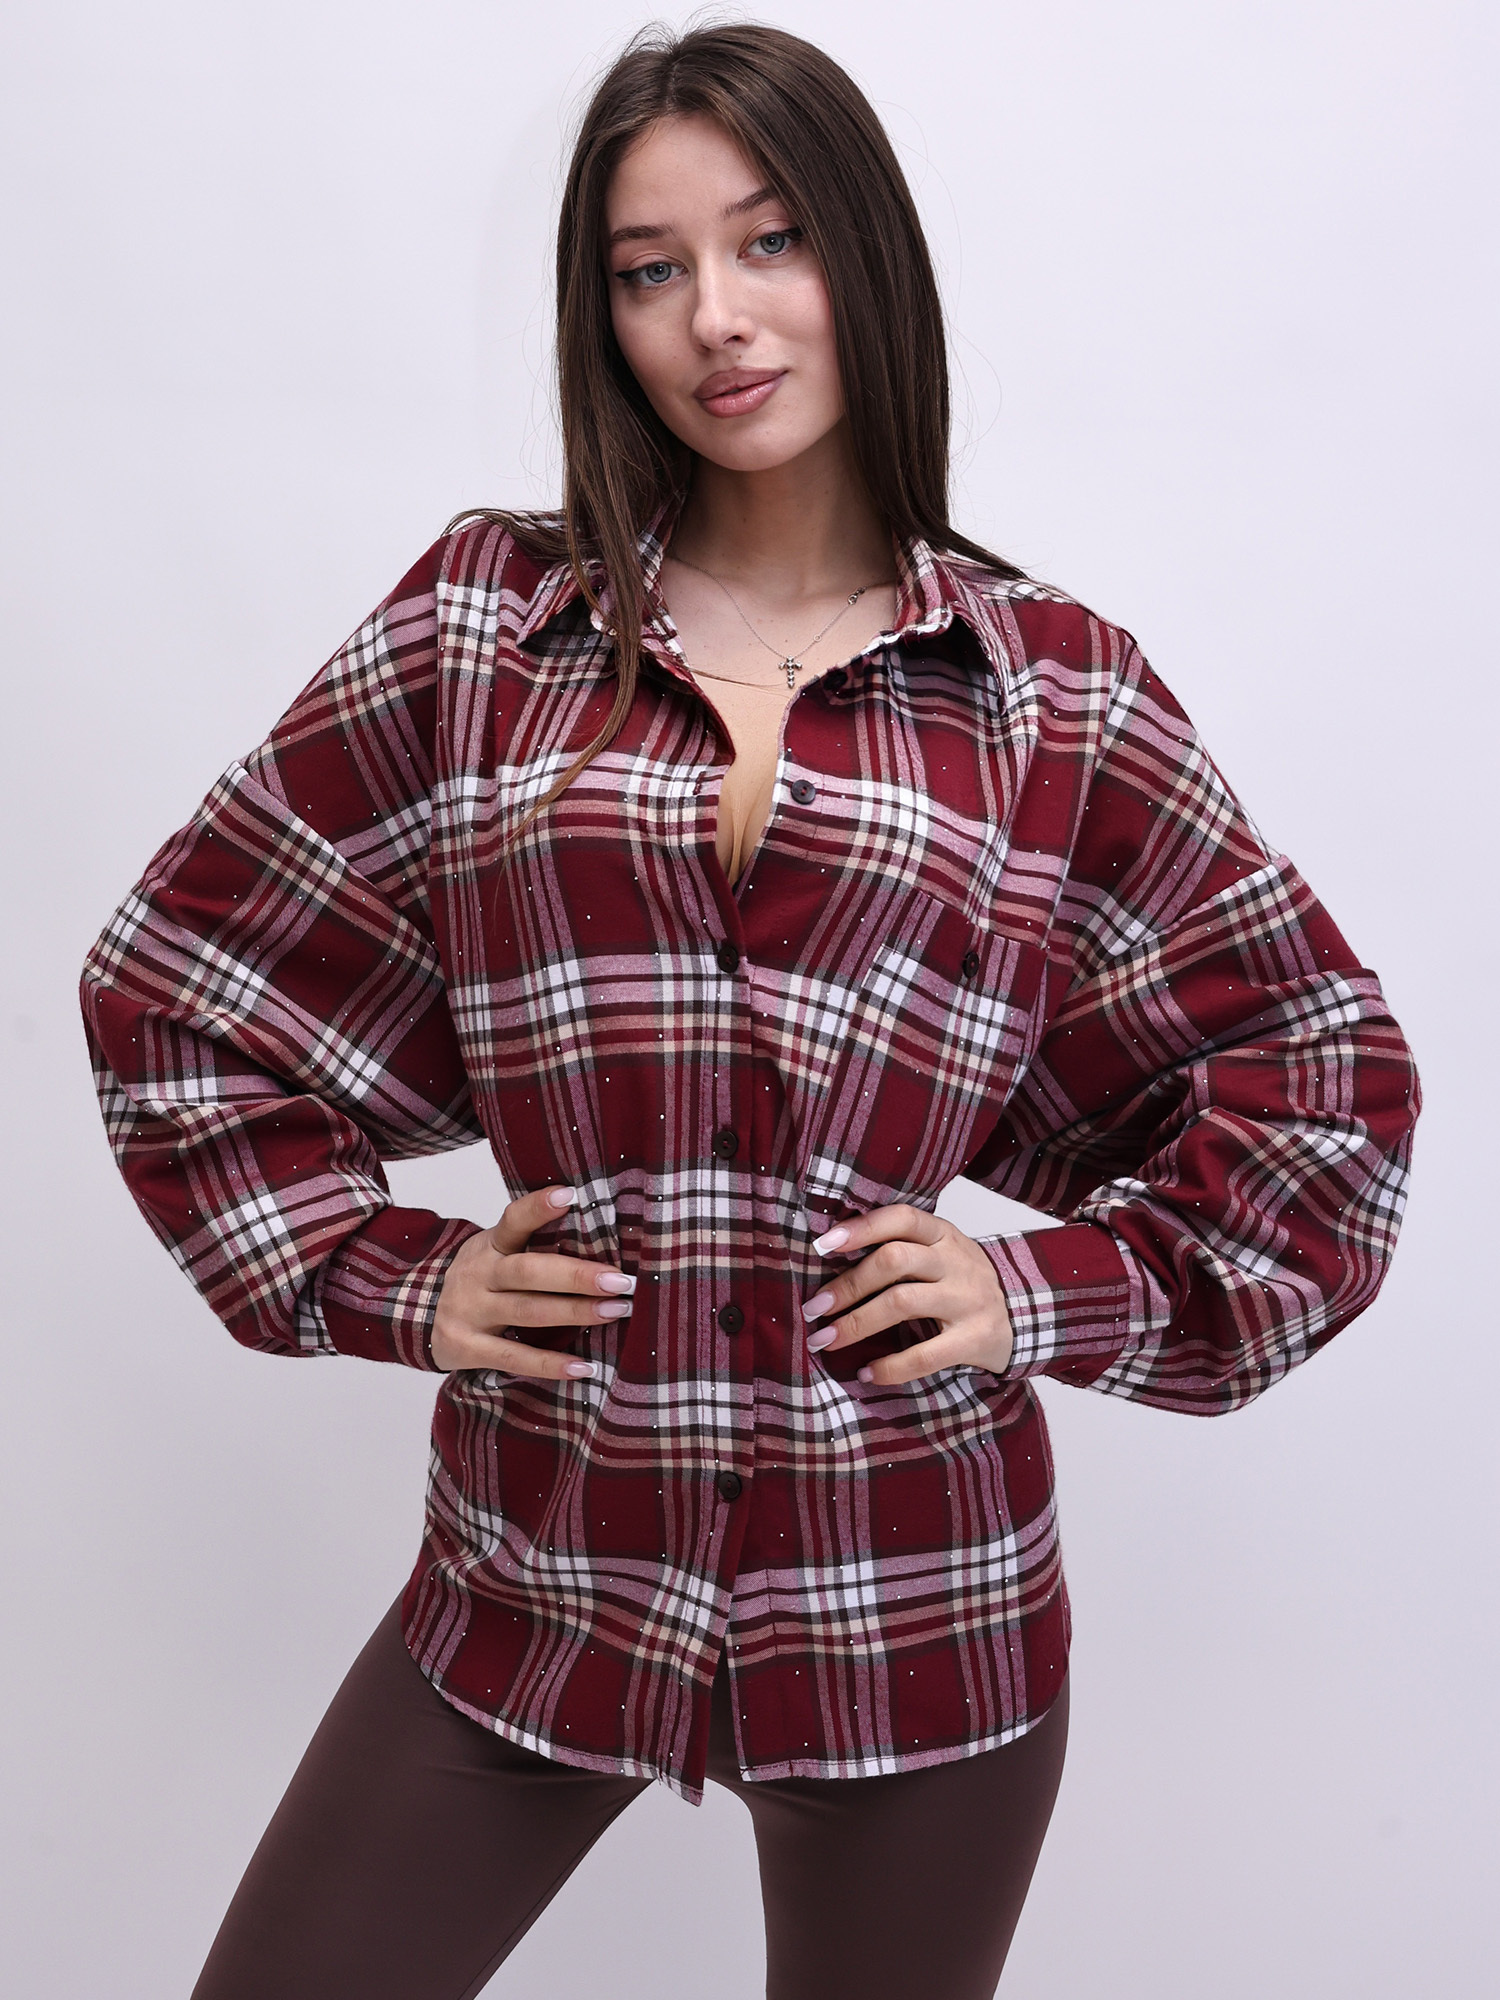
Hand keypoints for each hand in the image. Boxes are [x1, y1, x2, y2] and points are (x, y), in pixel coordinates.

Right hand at [430, 1185, 633, 1378]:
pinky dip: (550, 1364)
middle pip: (528, 1271)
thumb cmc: (482, 1281)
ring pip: (527, 1311)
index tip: (569, 1195)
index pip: (513, 1220)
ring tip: (615, 1311)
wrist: (422, 1317)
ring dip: (575, 1312)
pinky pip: (514, 1356)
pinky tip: (583, 1367)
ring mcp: (470, 1311)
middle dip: (577, 1275)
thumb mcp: (497, 1254)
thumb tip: (602, 1242)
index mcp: (490, 1245)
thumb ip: (535, 1246)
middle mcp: (478, 1274)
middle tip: (620, 1280)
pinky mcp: (466, 1347)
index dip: (538, 1208)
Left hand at [799, 1204, 1013, 1386]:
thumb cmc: (962, 1283)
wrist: (1023, 1315)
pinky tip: (867, 1372)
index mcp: (943, 1234)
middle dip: (847, 1285)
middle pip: (894, 1260)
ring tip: (826, 1340)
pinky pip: (926, 1354)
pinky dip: (890, 1366)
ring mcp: (968, 1300)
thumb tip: (830, 1257)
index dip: (861, 1228)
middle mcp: (956, 1262)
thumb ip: (900, 1248)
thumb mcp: (940, 1253)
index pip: (901, 1218)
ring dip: (856, 1323)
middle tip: (814, 1308)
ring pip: (902, 1303)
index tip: (822, 1245)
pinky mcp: (975, 1339)